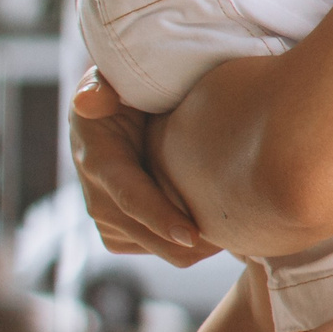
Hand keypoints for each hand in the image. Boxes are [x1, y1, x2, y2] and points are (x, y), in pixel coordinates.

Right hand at [68, 69, 221, 265]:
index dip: (160, 217)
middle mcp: (98, 199)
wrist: (108, 115)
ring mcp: (107, 222)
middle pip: (150, 235)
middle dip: (193, 241)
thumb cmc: (120, 90)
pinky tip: (211, 217)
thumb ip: (101, 87)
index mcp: (98, 160)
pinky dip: (188, 244)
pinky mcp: (118, 235)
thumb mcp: (109, 80)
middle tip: (243, 230)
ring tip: (234, 221)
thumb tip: (89, 100)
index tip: (191, 235)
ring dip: (196, 243)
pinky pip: (162, 251)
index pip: (130, 197)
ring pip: (162, 250)